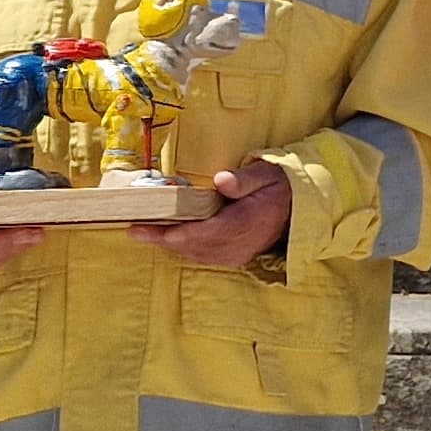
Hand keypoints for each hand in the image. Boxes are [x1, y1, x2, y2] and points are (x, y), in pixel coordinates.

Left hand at [134, 155, 295, 266]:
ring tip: (142, 232)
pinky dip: (182, 247)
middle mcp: (242, 243)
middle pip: (196, 246)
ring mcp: (237, 254)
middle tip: (135, 229)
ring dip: (169, 244)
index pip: (210, 231)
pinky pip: (201, 256)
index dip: (179, 232)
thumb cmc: (277, 186)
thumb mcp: (267, 173)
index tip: (155, 228)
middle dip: (164, 238)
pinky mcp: (232, 257)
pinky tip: (165, 237)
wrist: (296, 208)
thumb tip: (222, 180)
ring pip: (195, 254)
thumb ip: (245, 179)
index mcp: (250, 221)